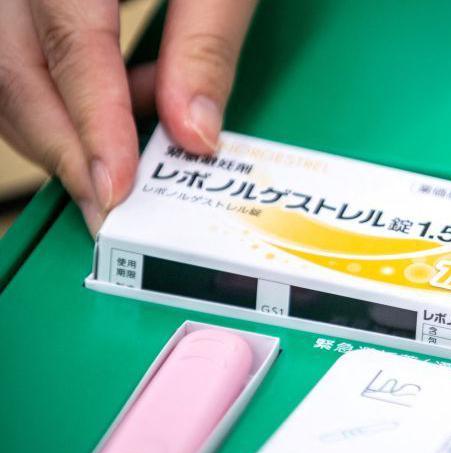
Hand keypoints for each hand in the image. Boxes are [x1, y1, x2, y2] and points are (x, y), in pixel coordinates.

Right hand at [0, 0, 255, 234]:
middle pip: (16, 71)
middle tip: (113, 210)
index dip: (93, 126)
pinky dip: (66, 101)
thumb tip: (195, 134)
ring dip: (64, 129)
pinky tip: (133, 105)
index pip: (69, 47)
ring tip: (133, 154)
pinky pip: (28, 62)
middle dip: (65, 151)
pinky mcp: (34, 11)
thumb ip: (206, 46)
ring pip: (10, 75)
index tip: (116, 189)